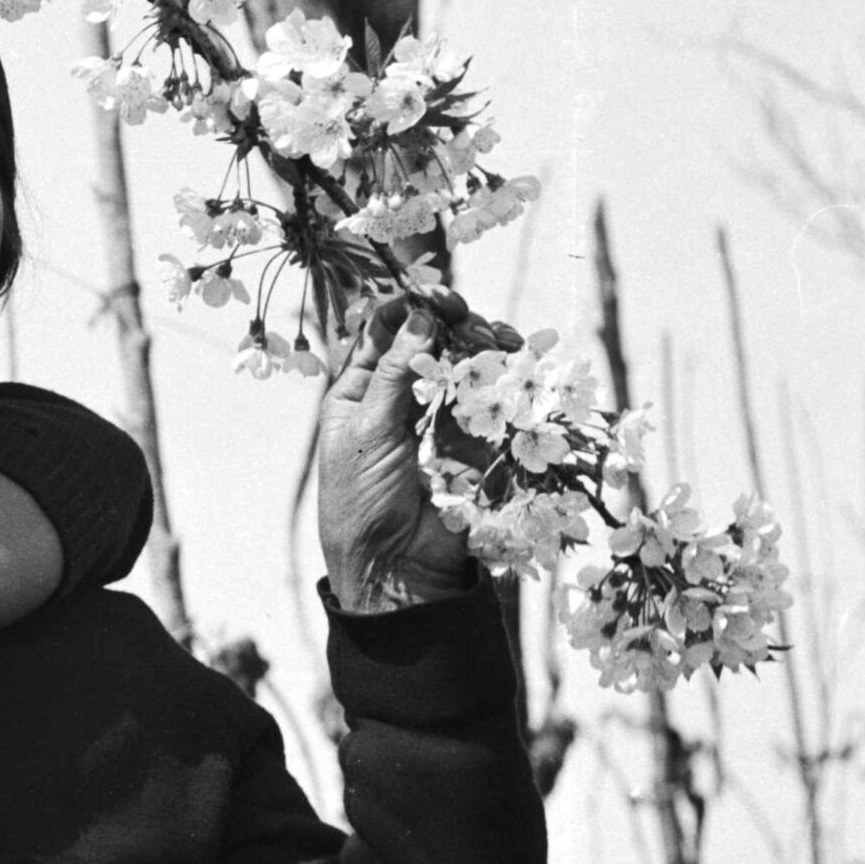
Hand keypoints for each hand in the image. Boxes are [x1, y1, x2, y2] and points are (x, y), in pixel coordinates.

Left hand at [316, 291, 479, 614]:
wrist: (395, 568)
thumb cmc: (361, 502)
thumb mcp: (366, 431)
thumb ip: (393, 374)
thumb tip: (420, 316)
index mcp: (355, 395)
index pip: (380, 334)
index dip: (406, 308)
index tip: (432, 295)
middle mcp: (396, 401)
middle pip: (428, 342)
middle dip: (451, 322)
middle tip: (467, 315)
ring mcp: (437, 420)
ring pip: (462, 365)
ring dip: (480, 345)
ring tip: (495, 341)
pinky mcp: (472, 442)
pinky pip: (487, 398)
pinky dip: (500, 377)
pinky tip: (509, 363)